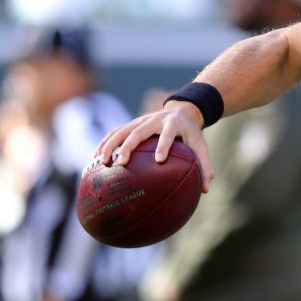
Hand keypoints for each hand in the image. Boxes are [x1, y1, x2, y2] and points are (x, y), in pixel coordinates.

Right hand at [95, 102, 213, 191]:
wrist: (181, 110)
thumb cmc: (191, 134)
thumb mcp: (200, 146)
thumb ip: (205, 166)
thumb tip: (205, 190)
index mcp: (173, 124)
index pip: (168, 134)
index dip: (164, 145)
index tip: (160, 160)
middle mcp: (154, 120)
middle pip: (139, 131)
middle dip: (129, 146)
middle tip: (122, 163)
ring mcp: (140, 120)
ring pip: (122, 130)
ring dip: (110, 145)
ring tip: (102, 162)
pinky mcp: (131, 123)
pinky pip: (114, 133)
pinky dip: (104, 144)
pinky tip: (94, 159)